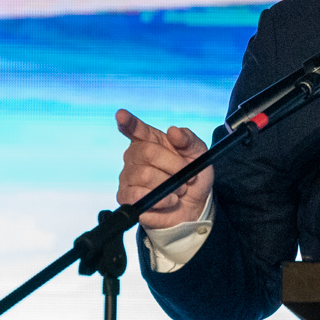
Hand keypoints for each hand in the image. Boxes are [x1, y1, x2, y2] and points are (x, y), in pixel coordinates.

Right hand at [115, 109, 212, 227]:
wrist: (195, 205)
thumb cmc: (193, 175)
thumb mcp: (199, 154)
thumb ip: (188, 140)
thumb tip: (173, 131)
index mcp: (150, 139)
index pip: (135, 128)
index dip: (127, 121)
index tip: (121, 114)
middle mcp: (134, 156)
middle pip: (148, 152)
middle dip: (174, 165)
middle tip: (187, 176)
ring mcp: (128, 176)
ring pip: (145, 175)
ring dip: (169, 185)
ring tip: (179, 190)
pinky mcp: (126, 197)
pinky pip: (139, 196)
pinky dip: (162, 200)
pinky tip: (169, 200)